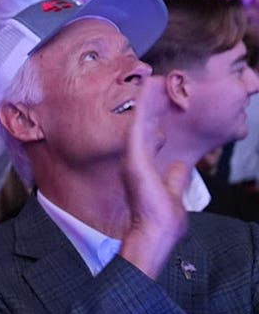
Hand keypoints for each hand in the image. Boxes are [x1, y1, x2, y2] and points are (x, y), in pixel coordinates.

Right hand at [120, 77, 190, 279]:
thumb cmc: (163, 219)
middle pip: (143, 127)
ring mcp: (133, 159)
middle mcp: (135, 161)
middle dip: (150, 105)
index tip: (161, 106)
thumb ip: (175, 176)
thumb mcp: (173, 190)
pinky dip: (142, 109)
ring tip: (149, 80)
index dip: (155, 121)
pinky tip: (146, 91)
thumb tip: (181, 165)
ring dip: (145, 102)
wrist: (155, 232)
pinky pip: (137, 127)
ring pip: (139, 123)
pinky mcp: (134, 158)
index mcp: (143, 168)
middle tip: (154, 84)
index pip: (150, 138)